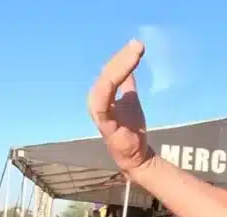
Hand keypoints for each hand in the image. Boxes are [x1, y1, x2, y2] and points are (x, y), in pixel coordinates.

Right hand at [87, 40, 154, 175]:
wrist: (135, 154)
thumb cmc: (130, 129)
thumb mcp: (130, 100)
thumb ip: (126, 83)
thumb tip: (128, 63)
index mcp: (102, 97)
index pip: (109, 73)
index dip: (120, 58)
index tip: (137, 45)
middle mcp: (97, 104)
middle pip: (105, 76)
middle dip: (119, 59)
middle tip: (137, 45)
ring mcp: (99, 115)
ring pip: (102, 87)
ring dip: (117, 69)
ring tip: (134, 53)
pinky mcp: (105, 125)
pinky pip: (102, 104)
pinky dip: (110, 86)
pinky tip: (126, 71)